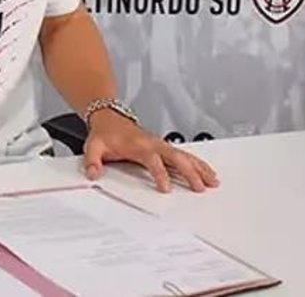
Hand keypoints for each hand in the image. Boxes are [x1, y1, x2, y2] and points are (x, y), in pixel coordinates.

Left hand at [82, 112, 218, 192]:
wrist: (109, 117)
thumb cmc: (105, 133)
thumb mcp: (93, 146)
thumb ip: (93, 161)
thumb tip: (93, 173)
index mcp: (139, 145)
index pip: (153, 160)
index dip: (160, 174)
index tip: (166, 188)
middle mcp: (153, 144)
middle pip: (176, 157)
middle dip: (190, 172)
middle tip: (200, 187)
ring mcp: (161, 144)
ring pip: (185, 155)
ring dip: (199, 167)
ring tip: (212, 181)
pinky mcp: (164, 146)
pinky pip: (184, 154)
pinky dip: (197, 163)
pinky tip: (207, 172)